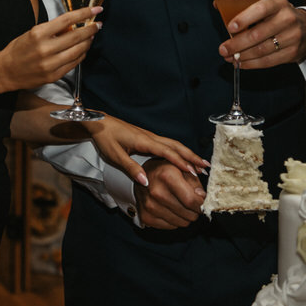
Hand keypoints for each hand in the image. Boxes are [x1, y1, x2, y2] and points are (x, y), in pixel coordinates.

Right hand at [0, 6, 100, 91]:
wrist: (6, 71)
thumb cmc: (18, 49)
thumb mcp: (32, 33)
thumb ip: (53, 29)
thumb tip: (72, 25)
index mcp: (38, 34)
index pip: (67, 20)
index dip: (84, 13)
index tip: (95, 9)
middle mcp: (45, 49)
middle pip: (76, 36)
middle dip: (91, 29)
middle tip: (98, 24)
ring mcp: (50, 64)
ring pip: (78, 51)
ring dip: (87, 42)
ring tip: (91, 36)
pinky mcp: (53, 76)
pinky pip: (73, 64)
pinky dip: (81, 55)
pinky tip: (82, 49)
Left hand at [86, 116, 208, 187]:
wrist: (99, 123)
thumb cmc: (106, 138)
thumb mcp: (115, 155)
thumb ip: (130, 168)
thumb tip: (146, 182)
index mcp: (144, 141)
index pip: (167, 152)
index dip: (181, 162)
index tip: (193, 171)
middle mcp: (151, 137)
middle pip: (176, 146)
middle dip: (192, 156)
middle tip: (206, 167)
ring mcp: (151, 137)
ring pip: (174, 144)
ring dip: (188, 153)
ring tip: (200, 164)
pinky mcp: (148, 138)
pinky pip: (168, 145)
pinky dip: (179, 151)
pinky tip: (184, 158)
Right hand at [134, 158, 205, 229]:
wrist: (141, 175)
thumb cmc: (165, 170)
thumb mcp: (182, 168)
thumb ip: (195, 182)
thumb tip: (202, 197)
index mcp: (167, 176)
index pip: (192, 200)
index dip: (201, 204)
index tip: (202, 201)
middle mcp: (156, 191)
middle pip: (188, 214)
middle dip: (195, 211)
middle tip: (192, 203)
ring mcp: (149, 205)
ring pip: (181, 222)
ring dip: (186, 217)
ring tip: (181, 205)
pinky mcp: (145, 216)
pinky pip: (171, 227)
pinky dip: (175, 220)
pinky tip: (171, 209)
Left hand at [218, 0, 305, 69]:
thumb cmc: (279, 15)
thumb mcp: (267, 4)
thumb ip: (244, 4)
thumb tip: (218, 6)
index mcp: (278, 3)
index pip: (261, 9)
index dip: (244, 18)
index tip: (230, 27)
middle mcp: (287, 19)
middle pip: (258, 34)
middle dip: (237, 44)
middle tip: (223, 49)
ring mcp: (292, 37)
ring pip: (262, 50)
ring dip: (242, 56)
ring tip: (229, 57)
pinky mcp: (293, 53)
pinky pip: (268, 61)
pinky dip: (252, 64)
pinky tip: (241, 63)